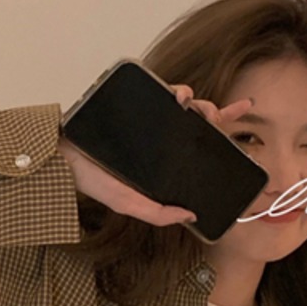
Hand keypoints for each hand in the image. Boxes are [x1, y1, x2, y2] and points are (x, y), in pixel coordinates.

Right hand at [57, 83, 253, 228]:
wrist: (63, 156)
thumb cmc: (93, 181)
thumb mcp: (129, 204)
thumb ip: (158, 213)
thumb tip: (191, 216)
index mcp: (165, 162)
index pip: (200, 149)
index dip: (224, 139)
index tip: (243, 132)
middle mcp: (162, 139)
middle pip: (199, 122)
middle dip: (215, 114)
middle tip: (216, 117)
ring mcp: (151, 118)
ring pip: (186, 103)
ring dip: (198, 101)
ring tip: (194, 106)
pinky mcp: (138, 102)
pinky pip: (164, 90)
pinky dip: (177, 90)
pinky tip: (180, 97)